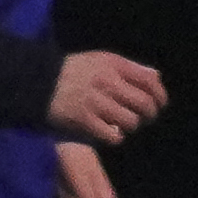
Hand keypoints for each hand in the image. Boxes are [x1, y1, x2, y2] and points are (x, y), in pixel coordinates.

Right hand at [48, 50, 166, 142]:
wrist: (37, 82)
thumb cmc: (73, 71)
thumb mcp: (101, 60)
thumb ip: (130, 68)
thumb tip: (156, 77)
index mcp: (114, 65)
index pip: (150, 81)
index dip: (160, 95)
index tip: (160, 104)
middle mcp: (107, 82)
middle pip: (145, 104)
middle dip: (150, 114)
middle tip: (145, 118)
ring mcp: (96, 102)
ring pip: (131, 121)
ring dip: (131, 126)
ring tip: (123, 124)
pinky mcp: (84, 121)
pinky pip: (113, 136)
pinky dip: (115, 137)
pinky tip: (109, 132)